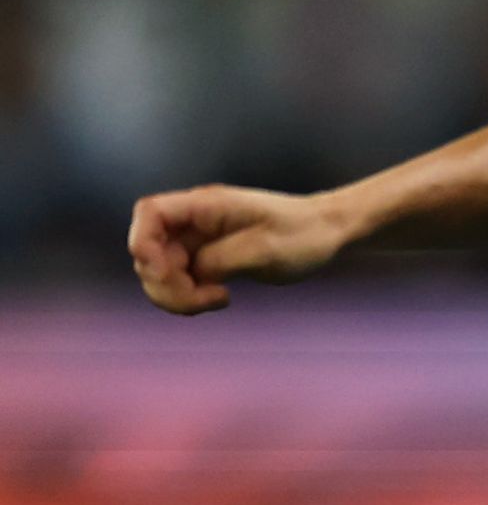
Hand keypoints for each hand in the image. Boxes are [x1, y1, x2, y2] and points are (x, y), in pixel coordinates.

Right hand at [128, 184, 347, 314]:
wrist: (329, 232)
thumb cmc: (305, 234)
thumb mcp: (265, 249)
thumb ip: (220, 259)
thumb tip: (192, 271)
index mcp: (206, 206)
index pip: (149, 213)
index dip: (141, 242)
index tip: (165, 272)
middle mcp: (195, 220)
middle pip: (148, 251)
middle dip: (166, 282)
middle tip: (209, 296)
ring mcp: (198, 239)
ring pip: (160, 271)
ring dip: (177, 294)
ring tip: (219, 298)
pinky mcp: (206, 258)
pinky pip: (180, 280)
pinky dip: (189, 296)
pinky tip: (220, 297)